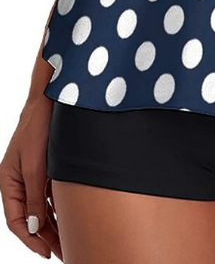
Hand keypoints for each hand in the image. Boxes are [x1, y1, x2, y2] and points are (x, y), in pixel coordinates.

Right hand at [0, 94, 61, 259]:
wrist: (51, 101)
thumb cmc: (38, 128)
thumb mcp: (36, 165)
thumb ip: (34, 196)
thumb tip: (35, 227)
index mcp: (9, 182)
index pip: (17, 221)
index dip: (31, 240)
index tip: (46, 252)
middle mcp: (19, 181)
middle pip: (30, 218)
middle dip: (45, 237)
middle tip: (63, 253)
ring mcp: (32, 175)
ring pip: (41, 208)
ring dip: (54, 225)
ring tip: (69, 242)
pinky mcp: (46, 168)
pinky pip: (50, 196)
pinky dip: (59, 208)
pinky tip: (70, 219)